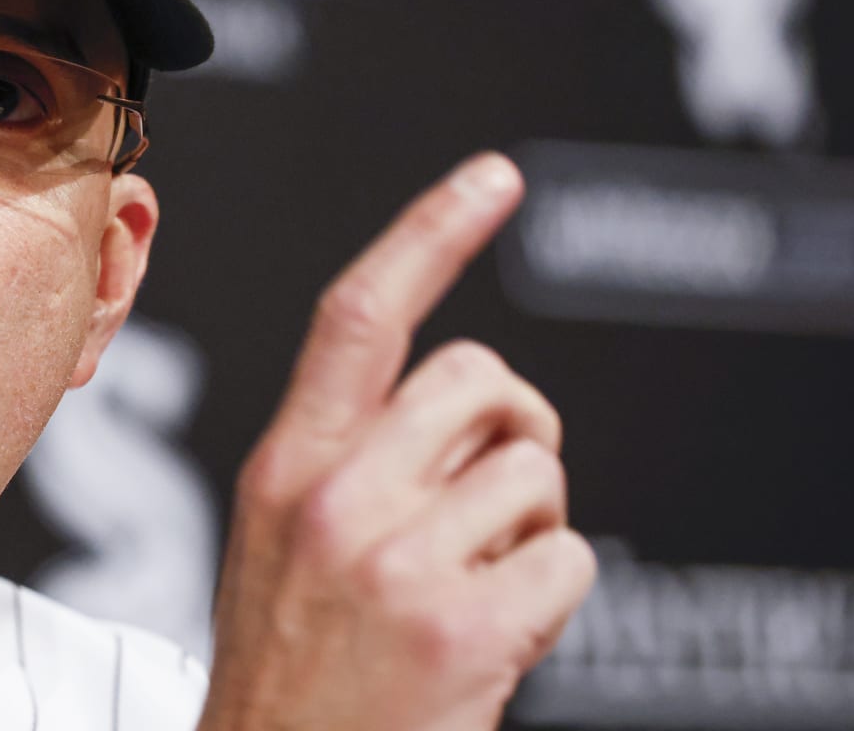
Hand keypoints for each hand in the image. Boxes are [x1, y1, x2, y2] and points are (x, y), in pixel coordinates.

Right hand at [200, 153, 595, 730]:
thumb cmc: (293, 674)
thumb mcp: (284, 545)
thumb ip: (356, 463)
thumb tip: (472, 407)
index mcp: (286, 468)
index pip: (359, 314)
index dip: (431, 233)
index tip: (495, 179)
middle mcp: (334, 498)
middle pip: (479, 379)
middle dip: (517, 425)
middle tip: (498, 497)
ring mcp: (395, 560)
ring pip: (534, 472)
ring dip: (534, 525)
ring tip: (481, 586)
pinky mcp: (460, 627)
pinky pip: (569, 557)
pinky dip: (555, 595)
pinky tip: (498, 638)